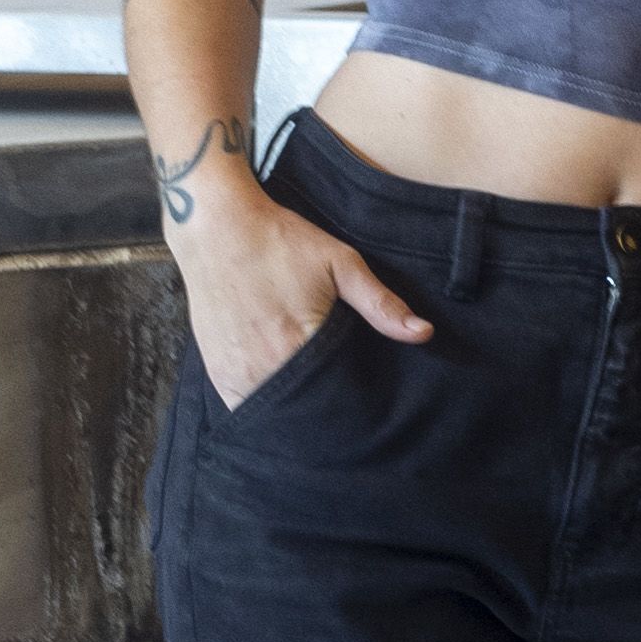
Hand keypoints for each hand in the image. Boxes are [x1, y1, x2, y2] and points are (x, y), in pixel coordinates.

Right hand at [178, 184, 432, 412]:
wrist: (216, 226)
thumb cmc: (281, 241)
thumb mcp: (341, 264)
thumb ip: (381, 304)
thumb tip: (423, 332)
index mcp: (299, 345)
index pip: (336, 398)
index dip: (352, 403)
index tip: (363, 403)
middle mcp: (265, 367)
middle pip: (304, 411)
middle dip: (323, 413)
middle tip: (339, 406)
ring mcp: (236, 372)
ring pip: (273, 415)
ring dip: (292, 412)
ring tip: (310, 400)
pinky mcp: (216, 371)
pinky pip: (243, 405)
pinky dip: (262, 404)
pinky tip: (278, 392)